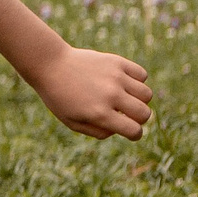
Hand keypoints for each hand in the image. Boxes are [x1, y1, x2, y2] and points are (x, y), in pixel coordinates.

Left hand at [28, 45, 152, 139]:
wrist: (50, 65)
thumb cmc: (59, 97)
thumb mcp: (72, 122)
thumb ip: (99, 132)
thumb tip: (121, 130)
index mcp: (99, 113)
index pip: (134, 130)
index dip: (135, 134)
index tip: (130, 132)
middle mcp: (111, 95)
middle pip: (145, 113)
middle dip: (139, 119)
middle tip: (127, 114)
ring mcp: (115, 77)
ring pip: (147, 94)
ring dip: (139, 100)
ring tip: (124, 97)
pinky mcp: (117, 62)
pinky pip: (142, 75)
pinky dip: (137, 81)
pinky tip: (123, 82)